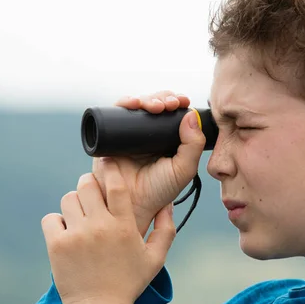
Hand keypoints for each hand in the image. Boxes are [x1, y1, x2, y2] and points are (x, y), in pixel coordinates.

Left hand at [41, 160, 175, 303]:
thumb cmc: (129, 283)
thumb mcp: (155, 259)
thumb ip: (166, 229)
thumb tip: (167, 204)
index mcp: (124, 225)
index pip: (116, 185)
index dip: (111, 168)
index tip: (108, 161)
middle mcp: (100, 226)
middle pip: (87, 184)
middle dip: (88, 184)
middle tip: (91, 194)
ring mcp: (77, 235)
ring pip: (68, 198)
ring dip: (74, 203)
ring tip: (80, 216)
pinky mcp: (57, 245)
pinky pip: (51, 218)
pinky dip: (57, 222)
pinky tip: (66, 232)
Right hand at [91, 91, 205, 236]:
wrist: (130, 205)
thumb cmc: (158, 191)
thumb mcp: (183, 169)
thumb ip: (193, 145)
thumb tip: (190, 115)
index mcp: (166, 138)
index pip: (172, 113)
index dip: (177, 102)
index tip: (184, 101)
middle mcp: (147, 132)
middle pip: (155, 104)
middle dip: (164, 98)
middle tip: (170, 104)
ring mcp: (128, 132)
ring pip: (138, 105)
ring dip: (147, 99)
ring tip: (155, 106)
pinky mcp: (110, 134)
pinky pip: (116, 112)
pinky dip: (125, 103)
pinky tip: (133, 103)